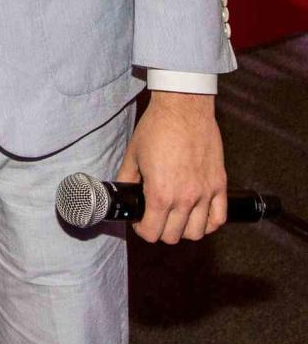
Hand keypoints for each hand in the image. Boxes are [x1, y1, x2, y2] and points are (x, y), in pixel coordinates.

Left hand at [116, 91, 226, 243]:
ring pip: (197, 232)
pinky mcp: (219, 184)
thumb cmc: (157, 127)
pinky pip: (219, 218)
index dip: (143, 230)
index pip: (152, 232)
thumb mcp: (133, 154)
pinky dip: (209, 223)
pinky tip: (199, 216)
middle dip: (160, 230)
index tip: (141, 221)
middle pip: (173, 236)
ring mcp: (205, 193)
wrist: (183, 107)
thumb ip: (127, 178)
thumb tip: (123, 192)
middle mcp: (185, 198)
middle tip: (155, 218)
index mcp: (160, 193)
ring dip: (184, 229)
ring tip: (176, 217)